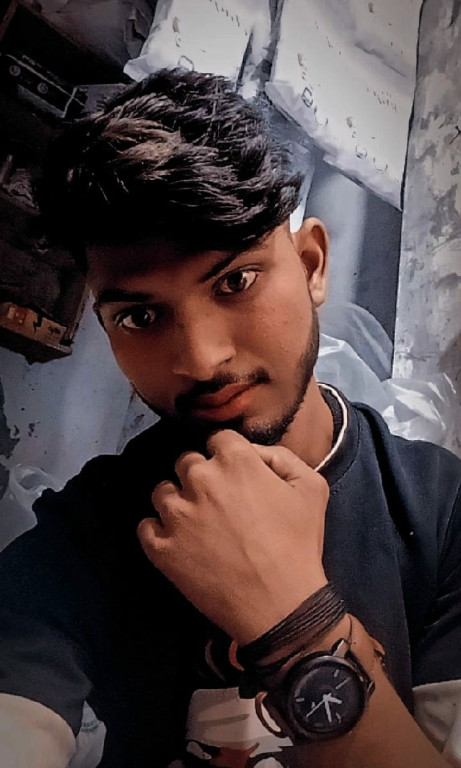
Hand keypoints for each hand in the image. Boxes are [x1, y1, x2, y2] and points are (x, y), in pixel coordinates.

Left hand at [137, 430, 328, 643]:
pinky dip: (157, 531)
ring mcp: (177, 514)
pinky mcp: (162, 548)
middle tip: (217, 500)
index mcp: (236, 460)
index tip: (234, 473)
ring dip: (176, 500)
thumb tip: (254, 452)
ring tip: (194, 521)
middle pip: (186, 462)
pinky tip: (176, 541)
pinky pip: (145, 527)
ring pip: (162, 491)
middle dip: (200, 475)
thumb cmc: (299, 546)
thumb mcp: (312, 488)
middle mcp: (200, 479)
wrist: (281, 605)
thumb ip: (281, 456)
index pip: (217, 438)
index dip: (227, 454)